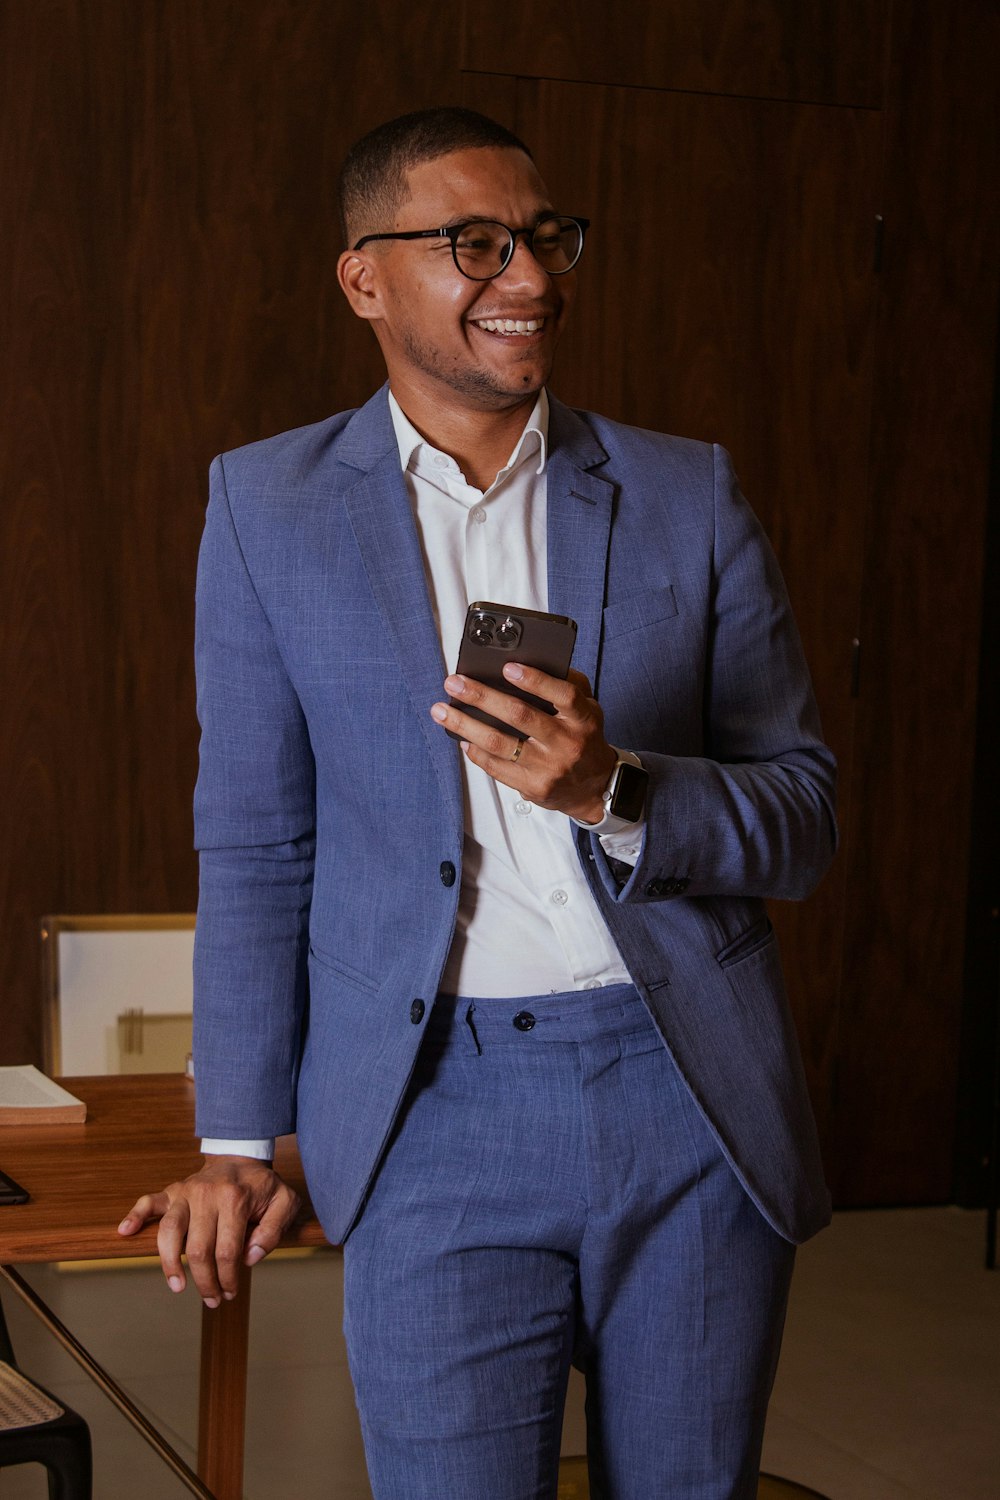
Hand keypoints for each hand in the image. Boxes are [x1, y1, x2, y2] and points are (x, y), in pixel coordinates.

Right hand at [117, 1156, 300, 1306]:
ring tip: (178, 1286)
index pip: (227, 1251)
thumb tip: (249, 1258)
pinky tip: (125, 1231)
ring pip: (170, 1231)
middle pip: (197, 1249)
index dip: (228, 1278)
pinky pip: (149, 1201)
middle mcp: (208, 1194)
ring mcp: (187, 1192)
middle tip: (211, 1299)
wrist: (241, 1157)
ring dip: (170, 1264)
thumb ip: (273, 1231)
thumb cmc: (262, 1186)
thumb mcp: (284, 1203)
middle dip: (204, 1281)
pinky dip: (135, 1216)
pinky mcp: (172, 1190)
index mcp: (236, 1199)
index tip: (230, 1292)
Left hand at [431, 664, 616, 821]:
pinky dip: (476, 751)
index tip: (507, 667)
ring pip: (500, 744)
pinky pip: (497, 768)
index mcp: (583, 719)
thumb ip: (568, 685)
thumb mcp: (588, 709)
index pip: (563, 695)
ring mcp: (549, 768)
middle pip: (520, 716)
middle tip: (455, 683)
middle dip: (482, 697)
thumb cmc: (584, 739)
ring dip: (465, 725)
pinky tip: (462, 737)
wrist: (595, 787)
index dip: (535, 680)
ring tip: (442, 711)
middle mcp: (567, 743)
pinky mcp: (533, 786)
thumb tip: (531, 663)